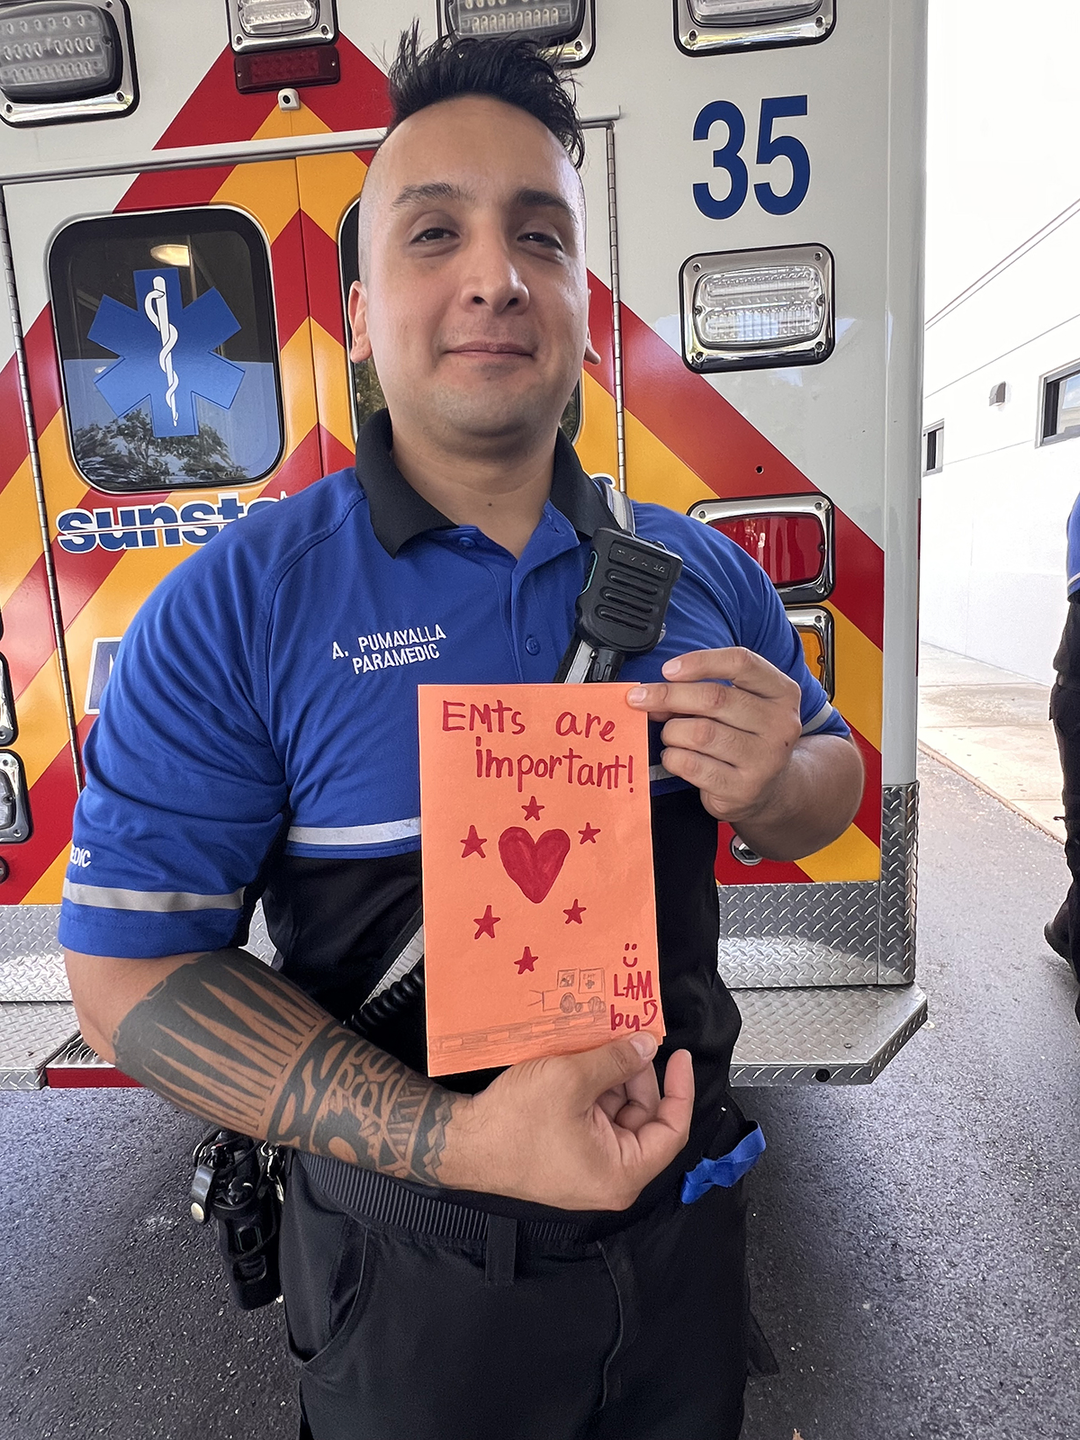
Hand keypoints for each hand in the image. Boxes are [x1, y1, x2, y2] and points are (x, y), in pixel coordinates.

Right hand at [440, 1034, 693, 1210]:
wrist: (464, 1143)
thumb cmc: (517, 1121)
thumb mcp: (572, 1079)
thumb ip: (617, 1060)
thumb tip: (647, 1045)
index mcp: (622, 1172)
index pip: (672, 1130)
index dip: (679, 1089)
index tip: (677, 1054)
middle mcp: (611, 1177)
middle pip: (644, 1119)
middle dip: (637, 1076)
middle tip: (626, 1038)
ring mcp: (588, 1167)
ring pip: (618, 1115)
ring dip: (613, 1079)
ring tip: (601, 1045)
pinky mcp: (569, 1156)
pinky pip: (594, 1120)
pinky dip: (593, 1090)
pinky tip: (584, 1062)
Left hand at [627, 647, 801, 826]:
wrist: (771, 789)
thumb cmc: (745, 736)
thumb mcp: (740, 704)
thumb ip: (706, 690)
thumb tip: (654, 693)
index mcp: (783, 693)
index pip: (741, 662)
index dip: (700, 662)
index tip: (668, 670)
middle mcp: (780, 724)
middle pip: (714, 698)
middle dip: (668, 695)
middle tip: (641, 699)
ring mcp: (765, 759)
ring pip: (700, 733)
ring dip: (672, 730)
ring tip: (670, 734)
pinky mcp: (743, 789)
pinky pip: (692, 765)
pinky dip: (673, 757)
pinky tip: (675, 756)